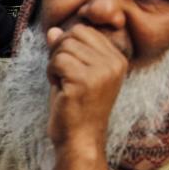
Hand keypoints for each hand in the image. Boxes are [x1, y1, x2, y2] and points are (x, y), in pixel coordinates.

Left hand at [46, 25, 127, 152]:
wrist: (80, 139)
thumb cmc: (76, 108)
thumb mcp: (75, 74)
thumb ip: (67, 50)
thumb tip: (53, 31)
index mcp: (117, 59)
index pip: (84, 30)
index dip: (67, 45)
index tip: (69, 68)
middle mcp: (114, 62)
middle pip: (73, 34)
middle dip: (59, 52)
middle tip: (63, 76)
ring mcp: (101, 72)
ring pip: (63, 46)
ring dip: (54, 64)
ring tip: (63, 84)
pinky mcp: (84, 81)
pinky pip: (57, 61)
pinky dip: (51, 73)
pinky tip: (59, 89)